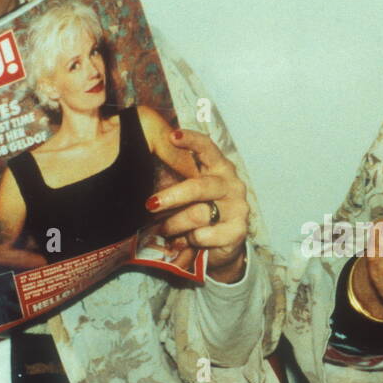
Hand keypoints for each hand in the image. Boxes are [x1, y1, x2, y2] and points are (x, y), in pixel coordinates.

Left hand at [146, 129, 248, 282]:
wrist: (223, 245)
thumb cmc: (201, 212)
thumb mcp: (188, 193)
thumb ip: (176, 180)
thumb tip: (144, 171)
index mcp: (218, 168)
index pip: (207, 148)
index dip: (191, 140)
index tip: (173, 136)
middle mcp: (231, 184)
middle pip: (198, 186)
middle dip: (172, 196)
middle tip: (151, 205)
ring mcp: (237, 207)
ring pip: (198, 214)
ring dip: (176, 224)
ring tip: (166, 230)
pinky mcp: (238, 230)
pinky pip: (205, 235)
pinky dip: (191, 240)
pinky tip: (189, 240)